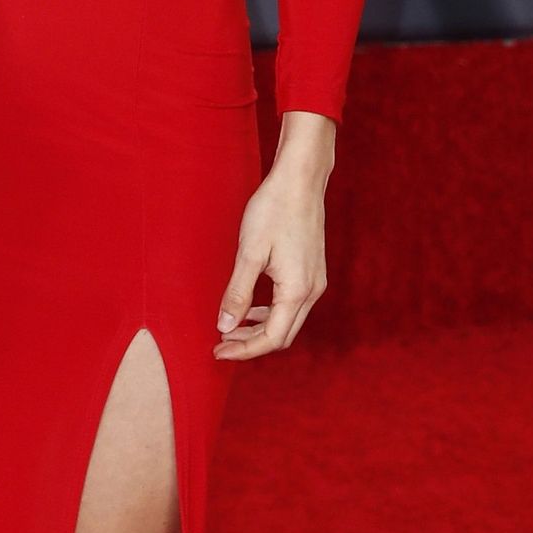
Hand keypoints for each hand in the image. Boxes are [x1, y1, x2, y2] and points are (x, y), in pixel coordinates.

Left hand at [214, 112, 334, 361]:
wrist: (300, 181)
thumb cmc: (273, 210)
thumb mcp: (249, 253)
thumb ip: (237, 293)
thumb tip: (225, 326)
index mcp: (296, 291)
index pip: (271, 338)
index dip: (243, 350)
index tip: (217, 352)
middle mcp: (312, 291)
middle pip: (282, 335)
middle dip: (251, 345)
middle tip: (220, 344)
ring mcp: (315, 282)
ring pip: (288, 322)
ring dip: (260, 330)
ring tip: (230, 328)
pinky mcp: (312, 272)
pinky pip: (292, 306)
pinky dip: (269, 314)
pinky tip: (250, 308)